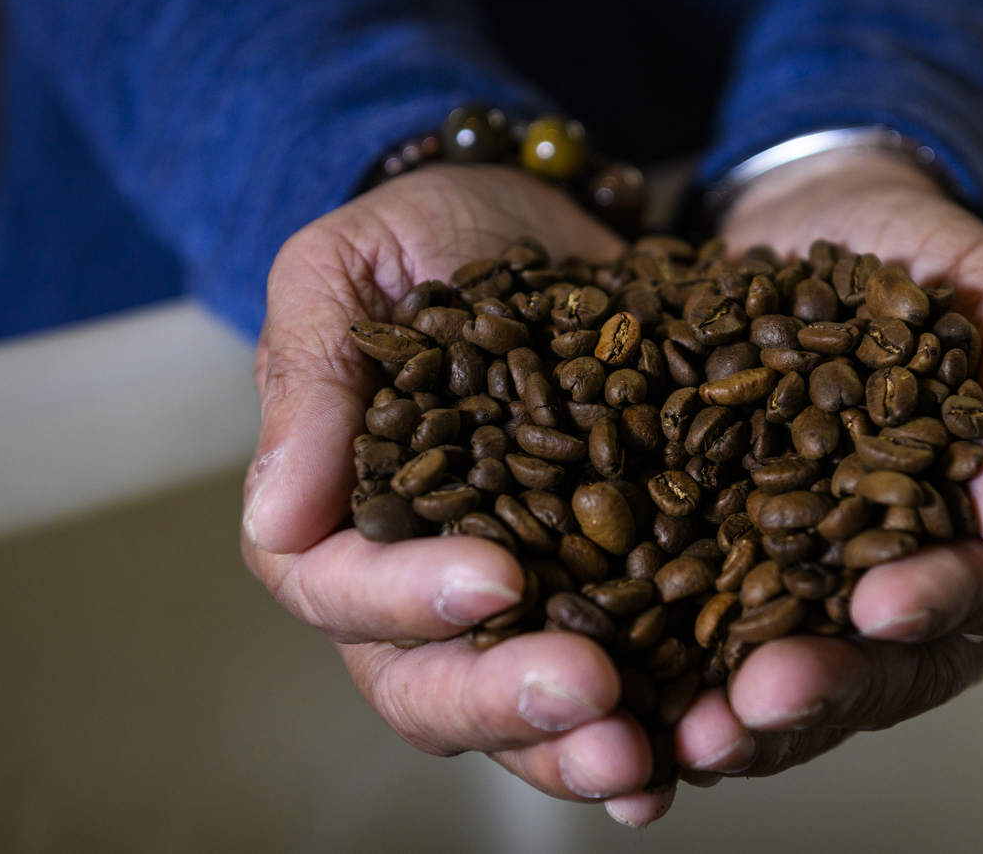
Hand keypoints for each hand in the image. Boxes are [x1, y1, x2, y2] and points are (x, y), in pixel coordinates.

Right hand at [240, 165, 667, 813]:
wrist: (542, 224)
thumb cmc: (428, 236)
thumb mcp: (351, 268)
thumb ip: (310, 373)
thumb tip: (276, 515)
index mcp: (340, 515)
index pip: (341, 591)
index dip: (408, 601)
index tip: (496, 579)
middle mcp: (420, 581)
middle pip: (429, 684)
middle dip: (503, 701)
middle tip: (588, 695)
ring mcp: (518, 597)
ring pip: (522, 708)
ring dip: (577, 746)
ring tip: (644, 759)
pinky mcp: (605, 588)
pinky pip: (623, 673)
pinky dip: (658, 716)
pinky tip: (706, 738)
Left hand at [667, 149, 982, 792]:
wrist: (819, 223)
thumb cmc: (925, 255)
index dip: (948, 603)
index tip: (882, 605)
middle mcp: (931, 576)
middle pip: (903, 665)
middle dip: (834, 688)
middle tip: (762, 701)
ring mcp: (836, 585)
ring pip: (814, 675)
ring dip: (756, 716)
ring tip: (693, 736)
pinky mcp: (751, 573)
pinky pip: (729, 642)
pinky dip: (690, 678)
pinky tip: (639, 704)